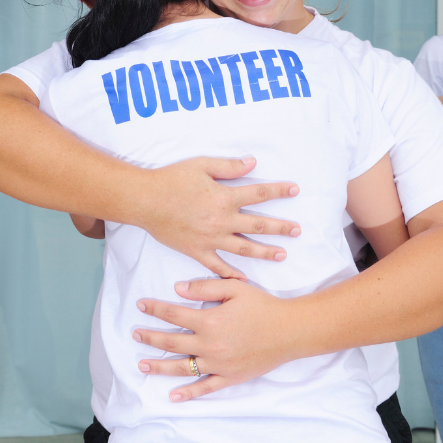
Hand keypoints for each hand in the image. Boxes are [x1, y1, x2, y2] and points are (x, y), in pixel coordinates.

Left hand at [133, 278, 295, 400]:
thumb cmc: (262, 305)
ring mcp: (218, 365)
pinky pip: (204, 388)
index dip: (155, 309)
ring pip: (182, 367)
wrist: (289, 330)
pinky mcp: (229, 378)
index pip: (174, 315)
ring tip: (142, 364)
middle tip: (135, 334)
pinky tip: (173, 395)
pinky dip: (188, 393)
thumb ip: (204, 287)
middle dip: (151, 337)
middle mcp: (210, 345)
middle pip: (172, 342)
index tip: (140, 305)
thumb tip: (177, 289)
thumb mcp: (234, 288)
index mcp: (209, 321)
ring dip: (160, 365)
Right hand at [140, 157, 300, 279]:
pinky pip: (217, 266)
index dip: (278, 191)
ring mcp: (210, 239)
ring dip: (264, 252)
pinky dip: (232, 274)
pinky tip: (244, 279)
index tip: (295, 189)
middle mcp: (221, 220)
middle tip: (297, 231)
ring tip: (282, 254)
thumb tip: (253, 163)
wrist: (145, 200)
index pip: (258, 194)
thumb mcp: (201, 165)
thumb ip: (229, 166)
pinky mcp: (197, 251)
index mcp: (224, 197)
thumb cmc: (172, 179)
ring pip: (243, 248)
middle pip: (257, 225)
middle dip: (280, 228)